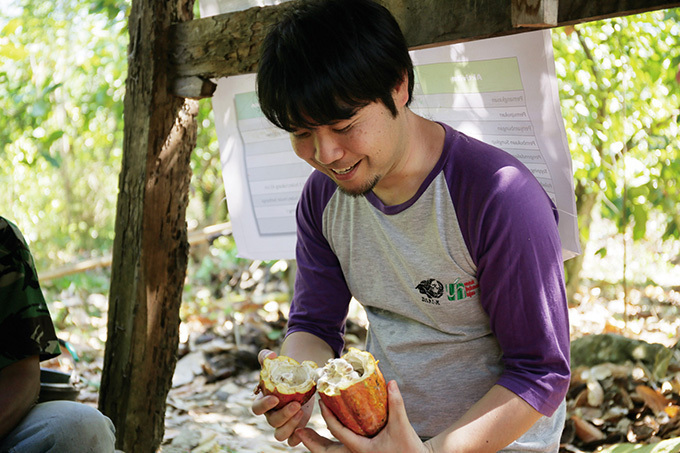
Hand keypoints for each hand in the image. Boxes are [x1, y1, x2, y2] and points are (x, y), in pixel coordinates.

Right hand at [251, 349, 314, 446]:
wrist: (300, 379)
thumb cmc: (285, 372)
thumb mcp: (276, 363)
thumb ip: (268, 357)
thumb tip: (271, 355)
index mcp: (263, 401)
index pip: (257, 408)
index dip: (264, 405)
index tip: (275, 398)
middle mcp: (271, 414)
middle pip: (272, 422)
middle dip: (283, 415)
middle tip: (296, 404)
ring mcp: (283, 423)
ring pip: (280, 434)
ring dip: (290, 426)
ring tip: (301, 411)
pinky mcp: (295, 427)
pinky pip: (292, 440)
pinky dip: (297, 438)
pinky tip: (305, 427)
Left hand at [295, 380, 431, 452]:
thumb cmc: (409, 448)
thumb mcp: (402, 426)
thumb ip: (396, 404)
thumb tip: (391, 382)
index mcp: (360, 449)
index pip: (338, 432)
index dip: (328, 416)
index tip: (320, 402)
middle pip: (328, 452)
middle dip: (312, 443)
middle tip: (298, 432)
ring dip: (320, 446)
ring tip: (305, 436)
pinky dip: (333, 446)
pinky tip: (329, 439)